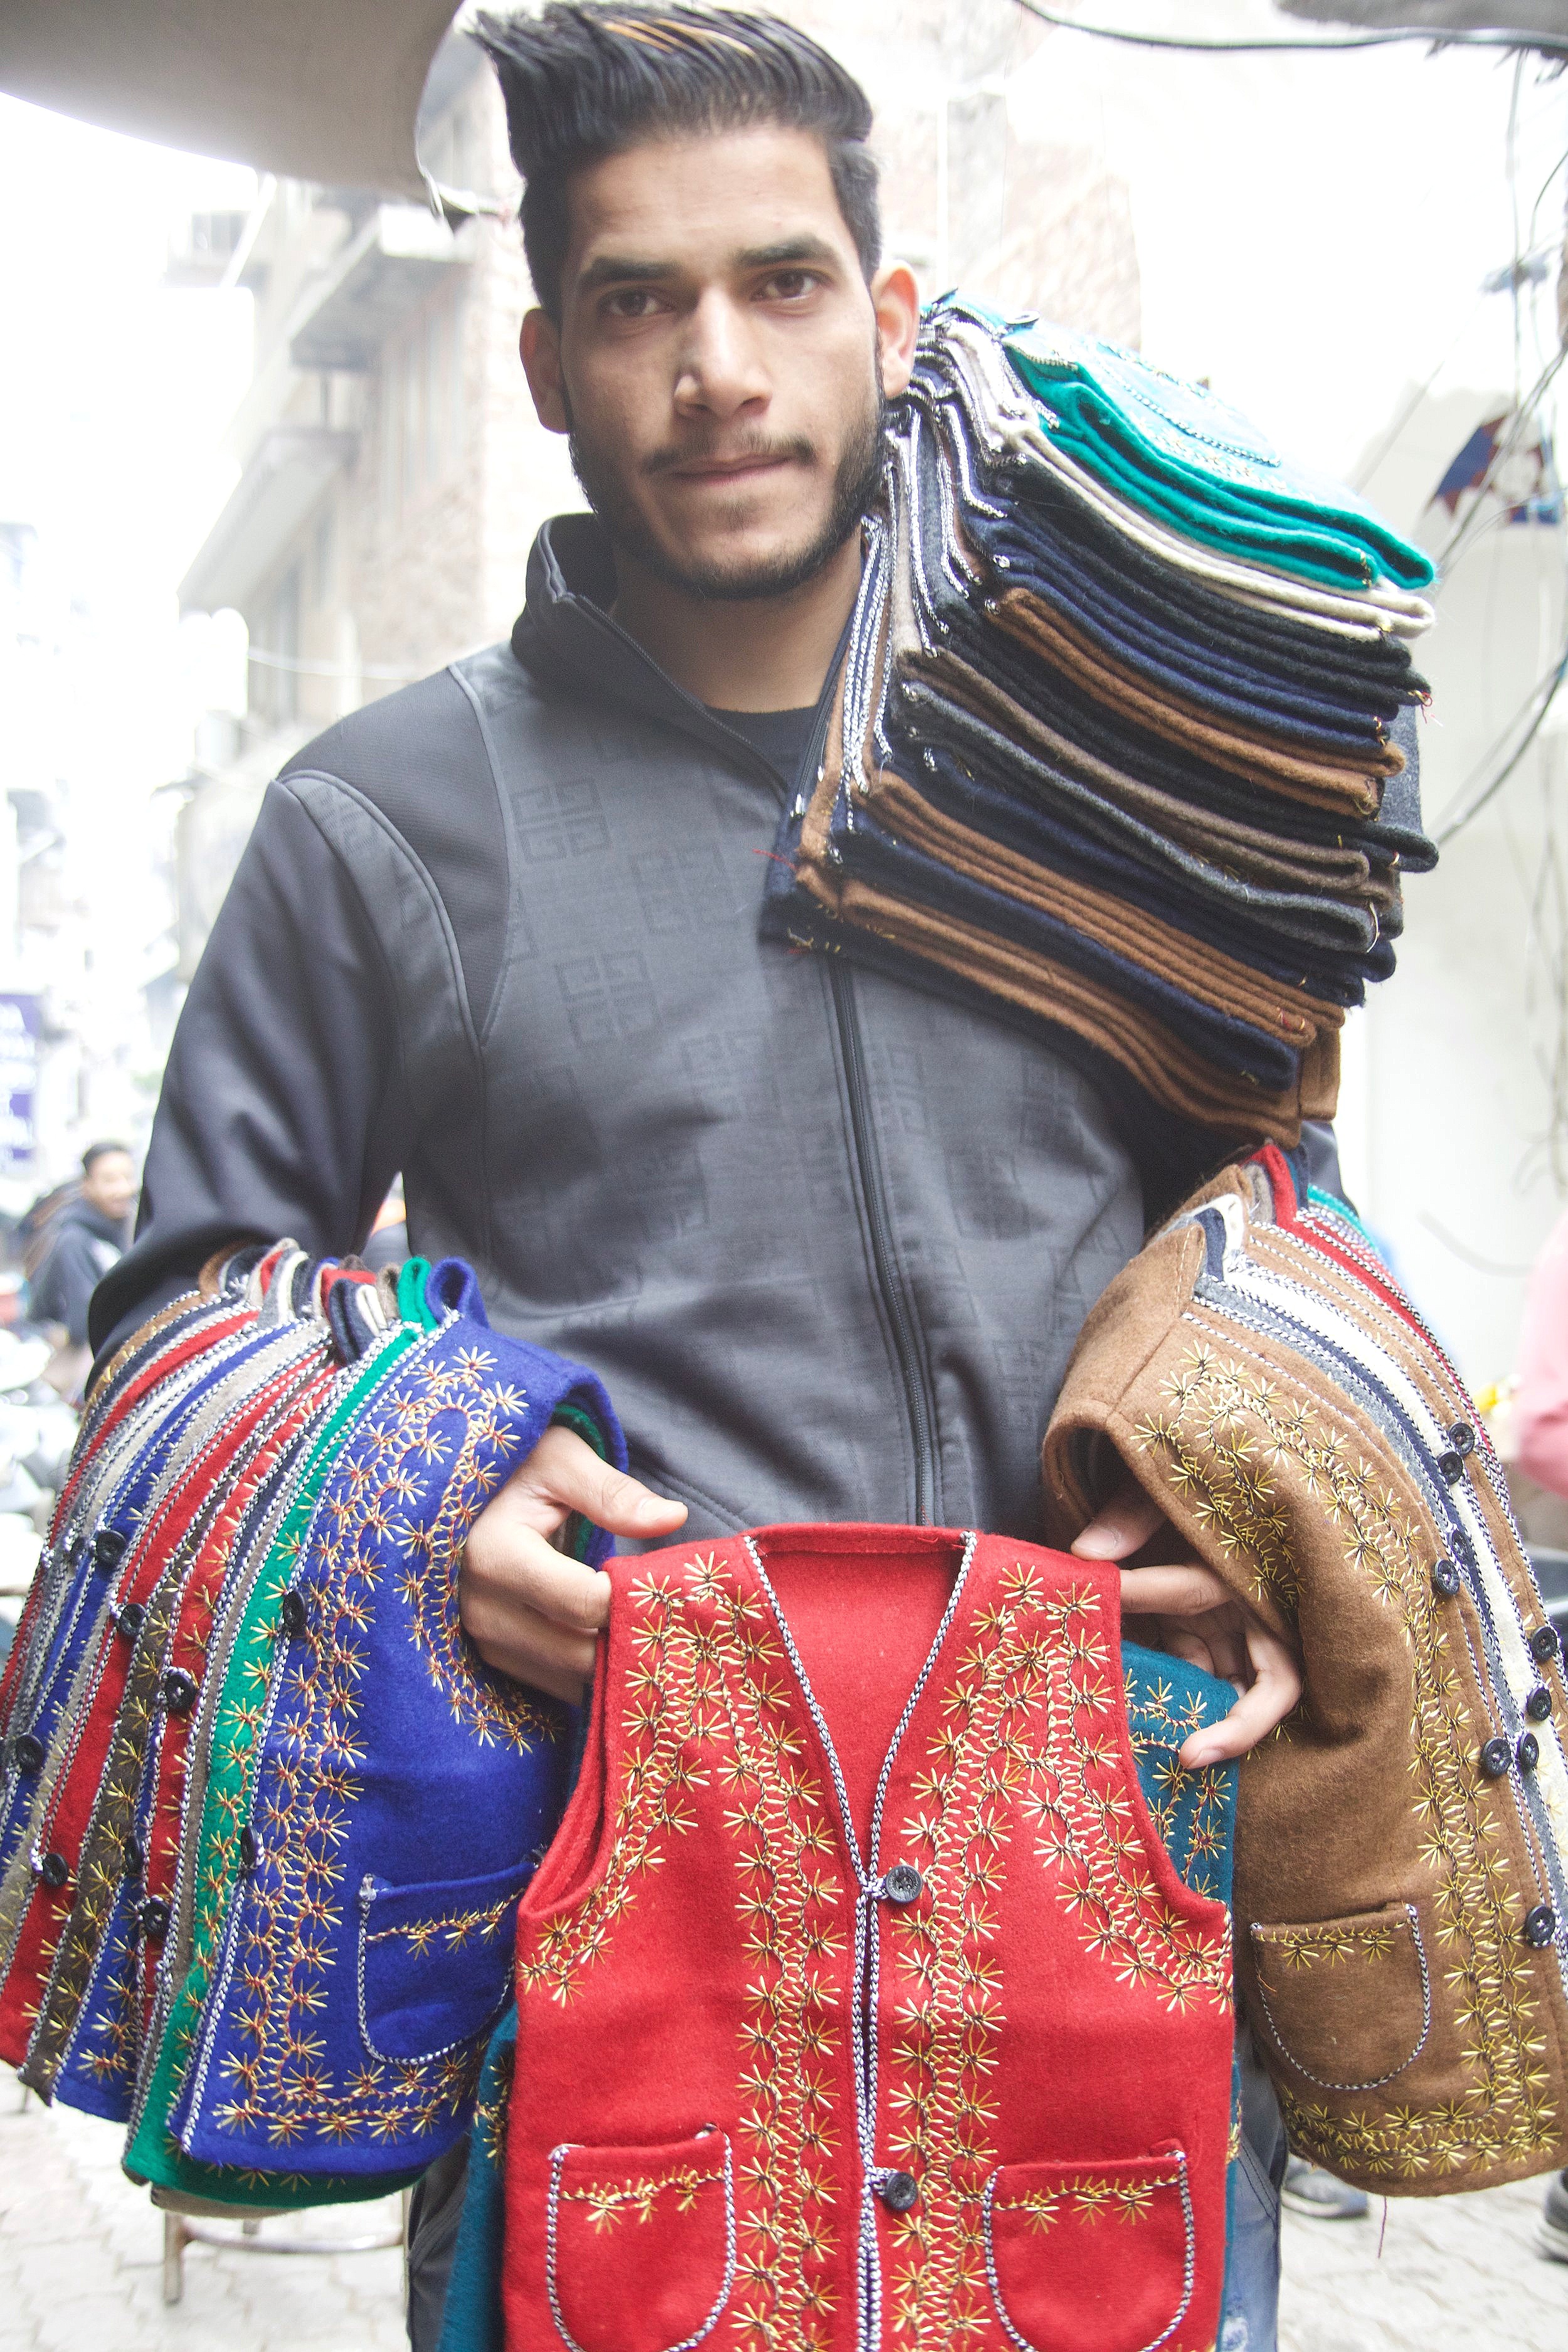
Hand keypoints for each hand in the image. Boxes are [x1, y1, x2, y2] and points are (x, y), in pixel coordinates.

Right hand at [460, 1425, 686, 1701]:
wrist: (467, 1494)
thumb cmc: (519, 1467)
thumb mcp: (562, 1460)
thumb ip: (614, 1493)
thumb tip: (673, 1517)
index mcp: (495, 1555)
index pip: (585, 1603)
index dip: (634, 1596)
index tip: (663, 1578)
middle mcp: (482, 1609)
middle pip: (579, 1653)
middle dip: (631, 1637)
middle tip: (673, 1613)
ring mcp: (482, 1639)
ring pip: (568, 1680)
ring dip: (611, 1661)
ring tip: (647, 1626)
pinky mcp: (491, 1657)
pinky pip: (554, 1684)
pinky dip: (589, 1671)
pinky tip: (615, 1641)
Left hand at [1071, 1472, 1301, 1768]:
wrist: (1200, 1466)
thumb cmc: (1184, 1473)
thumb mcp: (1160, 1482)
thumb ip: (1130, 1512)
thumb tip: (1083, 1553)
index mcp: (1240, 1559)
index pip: (1193, 1587)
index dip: (1144, 1593)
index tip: (1097, 1591)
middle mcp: (1249, 1603)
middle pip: (1272, 1679)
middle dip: (1239, 1723)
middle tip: (1189, 1755)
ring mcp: (1231, 1623)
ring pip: (1236, 1689)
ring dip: (1208, 1724)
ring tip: (1168, 1758)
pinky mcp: (1204, 1630)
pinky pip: (1199, 1675)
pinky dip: (1175, 1701)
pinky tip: (1139, 1723)